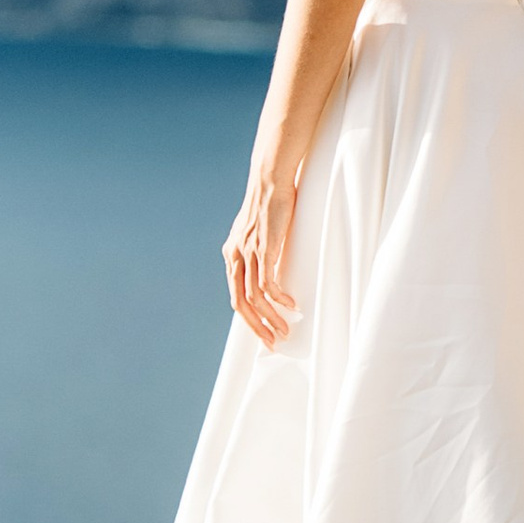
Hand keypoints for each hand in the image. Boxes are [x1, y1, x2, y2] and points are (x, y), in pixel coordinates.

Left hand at [224, 163, 300, 348]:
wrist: (270, 180)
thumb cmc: (270, 203)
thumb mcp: (258, 232)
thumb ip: (259, 251)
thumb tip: (271, 269)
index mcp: (231, 255)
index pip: (236, 296)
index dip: (249, 318)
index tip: (264, 332)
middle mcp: (235, 257)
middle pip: (241, 303)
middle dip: (257, 327)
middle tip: (272, 343)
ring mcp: (247, 253)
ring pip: (255, 298)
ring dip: (271, 318)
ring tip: (285, 331)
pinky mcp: (262, 248)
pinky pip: (268, 283)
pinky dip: (279, 298)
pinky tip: (291, 305)